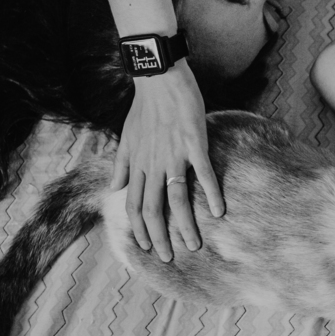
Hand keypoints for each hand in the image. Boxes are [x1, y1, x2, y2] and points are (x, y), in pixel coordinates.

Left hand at [110, 62, 223, 261]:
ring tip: (195, 244)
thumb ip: (122, 165)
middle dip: (160, 237)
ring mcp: (173, 155)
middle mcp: (152, 164)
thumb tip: (115, 188)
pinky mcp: (194, 144)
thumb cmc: (145, 107)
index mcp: (138, 164)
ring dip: (185, 225)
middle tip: (171, 257)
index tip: (148, 247)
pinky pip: (203, 174)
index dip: (139, 229)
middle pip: (153, 209)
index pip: (134, 205)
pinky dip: (211, 194)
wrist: (159, 78)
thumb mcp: (127, 137)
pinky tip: (219, 211)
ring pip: (175, 198)